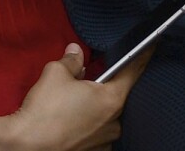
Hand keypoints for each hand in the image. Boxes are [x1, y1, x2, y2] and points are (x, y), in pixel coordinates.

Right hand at [3, 44, 145, 150]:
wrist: (30, 146)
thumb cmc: (46, 108)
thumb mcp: (56, 73)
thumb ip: (72, 61)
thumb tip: (77, 52)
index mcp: (111, 99)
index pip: (132, 72)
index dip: (142, 56)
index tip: (153, 44)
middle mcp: (114, 123)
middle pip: (114, 96)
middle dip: (100, 87)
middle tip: (79, 81)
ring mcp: (106, 142)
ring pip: (103, 116)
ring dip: (92, 107)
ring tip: (68, 105)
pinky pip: (96, 132)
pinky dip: (86, 124)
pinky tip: (68, 121)